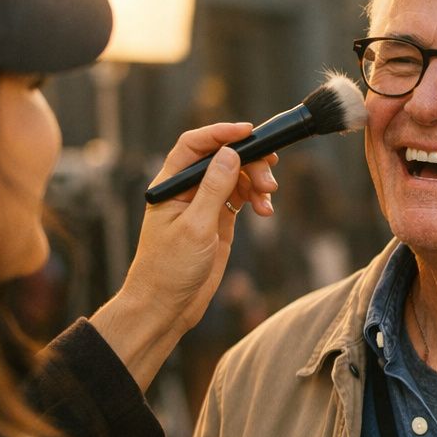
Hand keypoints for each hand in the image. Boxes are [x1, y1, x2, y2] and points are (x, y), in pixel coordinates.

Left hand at [125, 122, 279, 334]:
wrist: (167, 305)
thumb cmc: (169, 268)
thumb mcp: (195, 227)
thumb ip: (213, 188)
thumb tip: (230, 153)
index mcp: (171, 184)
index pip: (194, 145)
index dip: (221, 133)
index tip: (249, 131)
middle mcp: (187, 189)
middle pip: (222, 159)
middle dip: (249, 163)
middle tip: (269, 180)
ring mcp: (204, 205)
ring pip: (236, 177)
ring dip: (256, 182)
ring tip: (268, 200)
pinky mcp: (218, 221)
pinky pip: (242, 198)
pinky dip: (256, 200)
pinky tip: (266, 211)